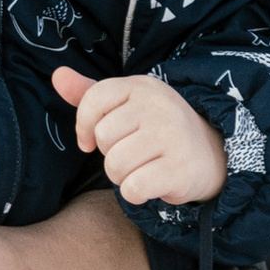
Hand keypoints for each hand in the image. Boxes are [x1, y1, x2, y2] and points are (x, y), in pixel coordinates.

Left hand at [53, 65, 226, 206]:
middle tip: (133, 153)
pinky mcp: (179, 168)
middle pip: (103, 137)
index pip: (93, 99)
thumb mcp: (126, 106)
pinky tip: (152, 183)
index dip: (83, 126)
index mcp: (142, 87)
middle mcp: (159, 106)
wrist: (211, 155)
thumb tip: (58, 75)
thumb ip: (89, 93)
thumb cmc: (156, 130)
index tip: (89, 141)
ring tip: (142, 168)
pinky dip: (135, 193)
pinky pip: (133, 188)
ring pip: (115, 165)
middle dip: (109, 153)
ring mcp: (172, 136)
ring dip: (121, 176)